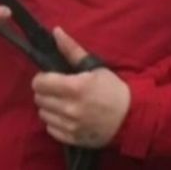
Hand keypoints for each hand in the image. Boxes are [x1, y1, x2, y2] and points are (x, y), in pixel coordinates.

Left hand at [31, 27, 128, 149]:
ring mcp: (71, 126)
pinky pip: (51, 130)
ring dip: (49, 107)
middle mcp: (69, 108)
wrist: (131, 118)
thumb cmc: (112, 89)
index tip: (49, 78)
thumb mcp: (94, 67)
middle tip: (56, 90)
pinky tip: (66, 117)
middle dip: (45, 92)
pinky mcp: (73, 139)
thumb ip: (72, 51)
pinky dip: (55, 122)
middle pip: (39, 99)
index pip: (39, 83)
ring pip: (43, 114)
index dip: (41, 78)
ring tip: (61, 103)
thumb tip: (56, 31)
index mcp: (74, 87)